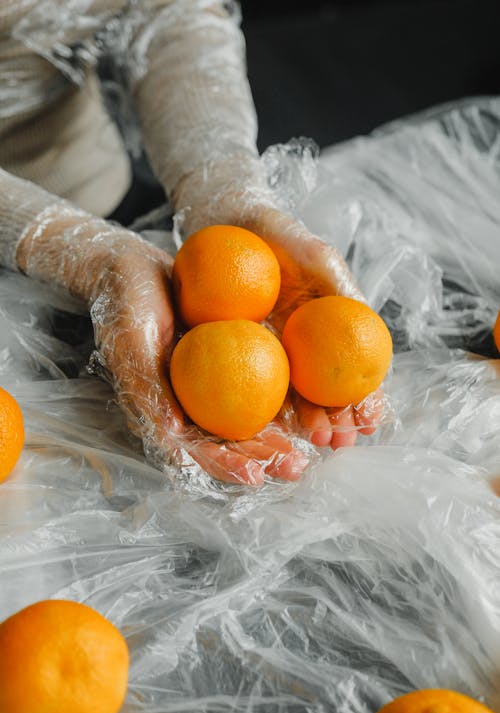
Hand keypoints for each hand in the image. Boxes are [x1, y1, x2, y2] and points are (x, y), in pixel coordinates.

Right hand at [90, 238, 308, 485]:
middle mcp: (191, 403)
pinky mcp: (229, 357)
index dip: (226, 466)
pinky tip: (311, 402)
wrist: (135, 267)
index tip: (256, 478)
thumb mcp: (132, 345)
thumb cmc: (125, 307)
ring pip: (250, 416)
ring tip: (316, 445)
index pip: (197, 449)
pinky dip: (284, 395)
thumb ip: (150, 391)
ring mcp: (213, 382)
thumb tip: (175, 438)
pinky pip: (260, 379)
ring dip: (281, 435)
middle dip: (264, 459)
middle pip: (231, 440)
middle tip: (296, 469)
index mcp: (165, 411)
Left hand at [180, 192, 384, 449]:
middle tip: (340, 443)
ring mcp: (273, 352)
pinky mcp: (238, 351)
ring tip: (315, 443)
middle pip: (325, 393)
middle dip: (337, 422)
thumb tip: (367, 324)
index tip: (371, 421)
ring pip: (293, 396)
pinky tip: (272, 429)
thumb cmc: (279, 236)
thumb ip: (341, 288)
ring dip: (307, 423)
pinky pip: (252, 384)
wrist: (232, 223)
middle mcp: (304, 347)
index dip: (366, 399)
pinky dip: (265, 408)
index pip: (353, 372)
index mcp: (329, 330)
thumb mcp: (316, 256)